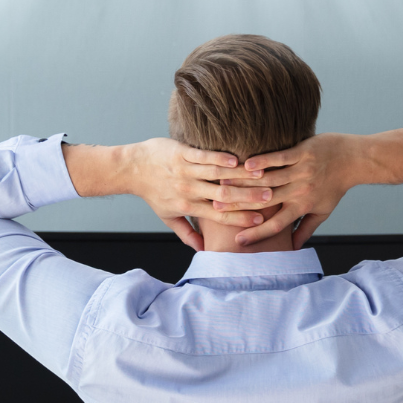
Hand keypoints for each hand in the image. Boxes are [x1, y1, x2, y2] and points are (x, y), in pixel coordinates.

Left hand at [122, 138, 274, 250]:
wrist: (132, 169)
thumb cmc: (153, 193)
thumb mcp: (168, 217)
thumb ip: (187, 233)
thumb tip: (202, 250)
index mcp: (188, 207)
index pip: (219, 216)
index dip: (241, 218)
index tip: (261, 220)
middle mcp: (188, 190)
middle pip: (222, 196)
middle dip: (247, 198)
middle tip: (270, 197)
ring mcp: (185, 171)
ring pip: (216, 176)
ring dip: (240, 177)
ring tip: (262, 176)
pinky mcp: (181, 153)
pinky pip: (203, 156)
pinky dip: (220, 158)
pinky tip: (236, 160)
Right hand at [229, 126, 402, 247]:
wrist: (354, 160)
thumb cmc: (335, 186)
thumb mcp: (322, 211)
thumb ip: (305, 228)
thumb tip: (293, 248)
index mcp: (302, 206)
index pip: (277, 224)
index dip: (257, 233)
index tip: (238, 241)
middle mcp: (300, 191)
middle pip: (266, 202)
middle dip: (241, 206)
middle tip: (217, 209)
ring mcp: (301, 171)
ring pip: (269, 180)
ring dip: (246, 183)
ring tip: (224, 186)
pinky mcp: (303, 152)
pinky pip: (280, 158)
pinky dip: (263, 161)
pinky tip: (246, 163)